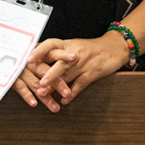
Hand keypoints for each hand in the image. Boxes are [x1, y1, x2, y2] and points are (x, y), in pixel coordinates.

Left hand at [15, 33, 130, 112]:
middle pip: (59, 61)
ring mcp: (84, 63)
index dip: (40, 50)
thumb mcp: (74, 46)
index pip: (51, 44)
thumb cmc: (92, 48)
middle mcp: (75, 53)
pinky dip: (72, 92)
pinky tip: (64, 100)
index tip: (28, 59)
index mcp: (68, 44)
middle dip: (47, 73)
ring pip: (68, 74)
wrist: (115, 47)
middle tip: (36, 82)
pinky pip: (80, 84)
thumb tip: (39, 60)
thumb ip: (58, 52)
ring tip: (44, 93)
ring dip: (55, 85)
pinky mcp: (93, 72)